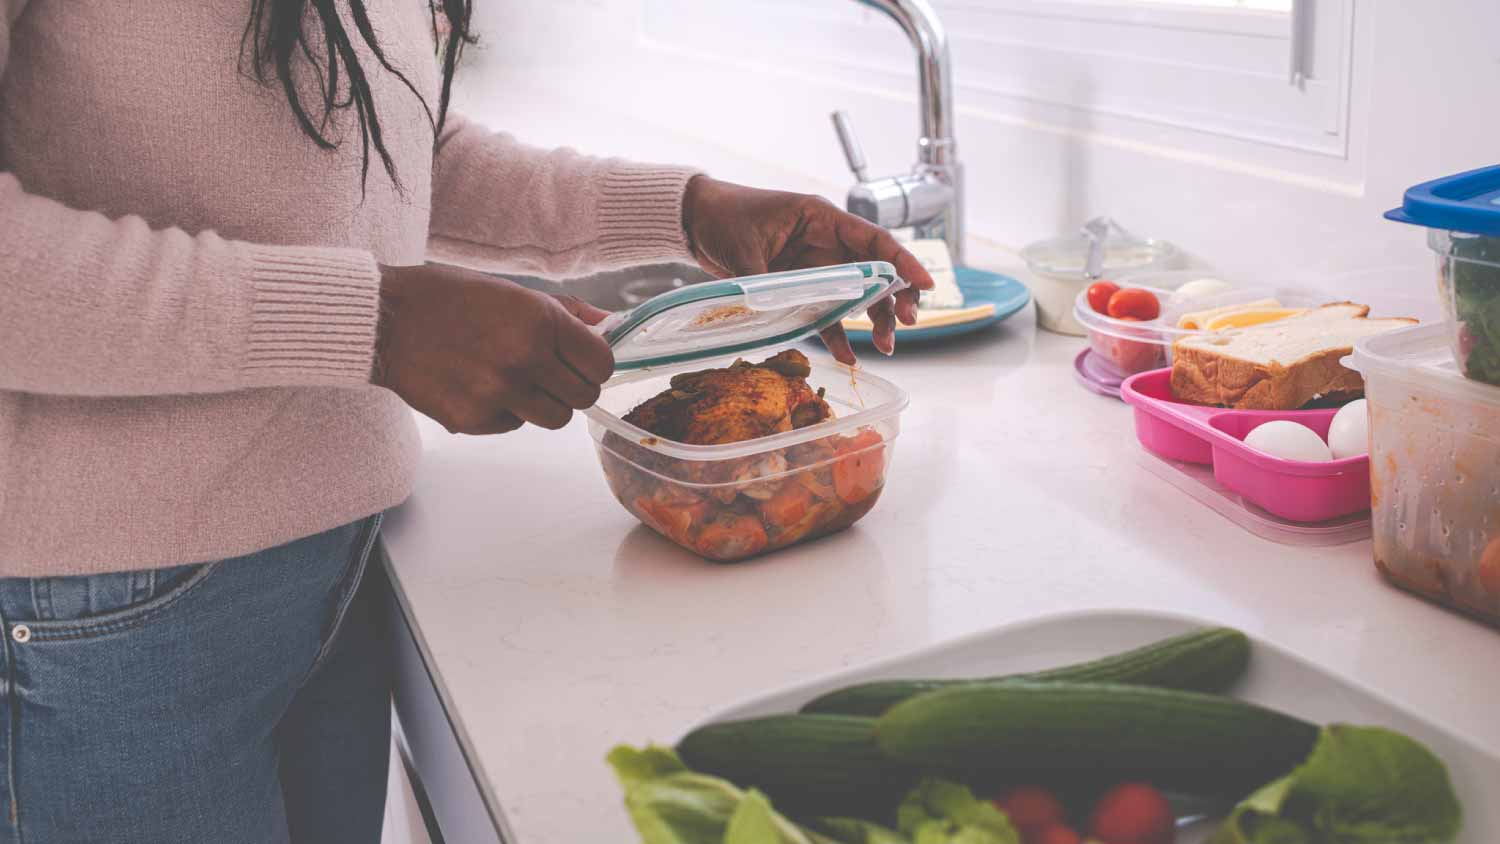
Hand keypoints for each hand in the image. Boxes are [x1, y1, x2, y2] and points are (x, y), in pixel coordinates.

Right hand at [375, 263, 613, 434]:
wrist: (384, 320)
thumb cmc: (448, 298)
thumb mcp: (514, 292)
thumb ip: (567, 313)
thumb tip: (610, 325)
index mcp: (540, 321)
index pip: (601, 364)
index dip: (595, 365)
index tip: (582, 362)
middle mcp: (524, 359)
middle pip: (583, 397)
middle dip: (573, 387)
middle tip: (550, 374)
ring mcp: (499, 394)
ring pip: (555, 419)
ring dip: (543, 404)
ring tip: (515, 380)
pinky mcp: (474, 419)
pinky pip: (514, 425)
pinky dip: (506, 412)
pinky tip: (480, 386)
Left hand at [682, 176, 934, 362]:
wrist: (697, 221)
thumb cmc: (725, 217)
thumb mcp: (746, 248)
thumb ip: (768, 281)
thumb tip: (779, 313)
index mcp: (822, 219)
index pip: (873, 240)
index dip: (903, 261)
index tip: (926, 284)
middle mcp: (826, 242)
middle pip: (874, 270)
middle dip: (895, 298)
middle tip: (905, 324)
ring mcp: (816, 265)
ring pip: (856, 295)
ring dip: (874, 320)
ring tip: (886, 348)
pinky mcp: (801, 286)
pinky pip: (826, 312)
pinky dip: (837, 334)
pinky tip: (848, 357)